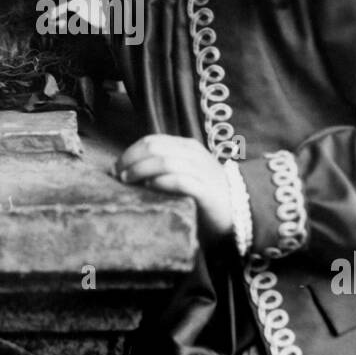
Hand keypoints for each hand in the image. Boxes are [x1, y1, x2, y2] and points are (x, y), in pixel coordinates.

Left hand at [111, 133, 231, 240]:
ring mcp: (202, 172)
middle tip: (118, 176)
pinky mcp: (206, 192)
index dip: (130, 152)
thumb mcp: (185, 174)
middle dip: (131, 160)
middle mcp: (194, 155)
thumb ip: (164, 168)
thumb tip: (128, 172)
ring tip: (128, 181)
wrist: (240, 213)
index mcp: (187, 147)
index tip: (115, 168)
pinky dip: (161, 182)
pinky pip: (180, 180)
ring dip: (140, 170)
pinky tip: (150, 186)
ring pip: (165, 161)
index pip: (152, 141)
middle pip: (154, 148)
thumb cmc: (205, 196)